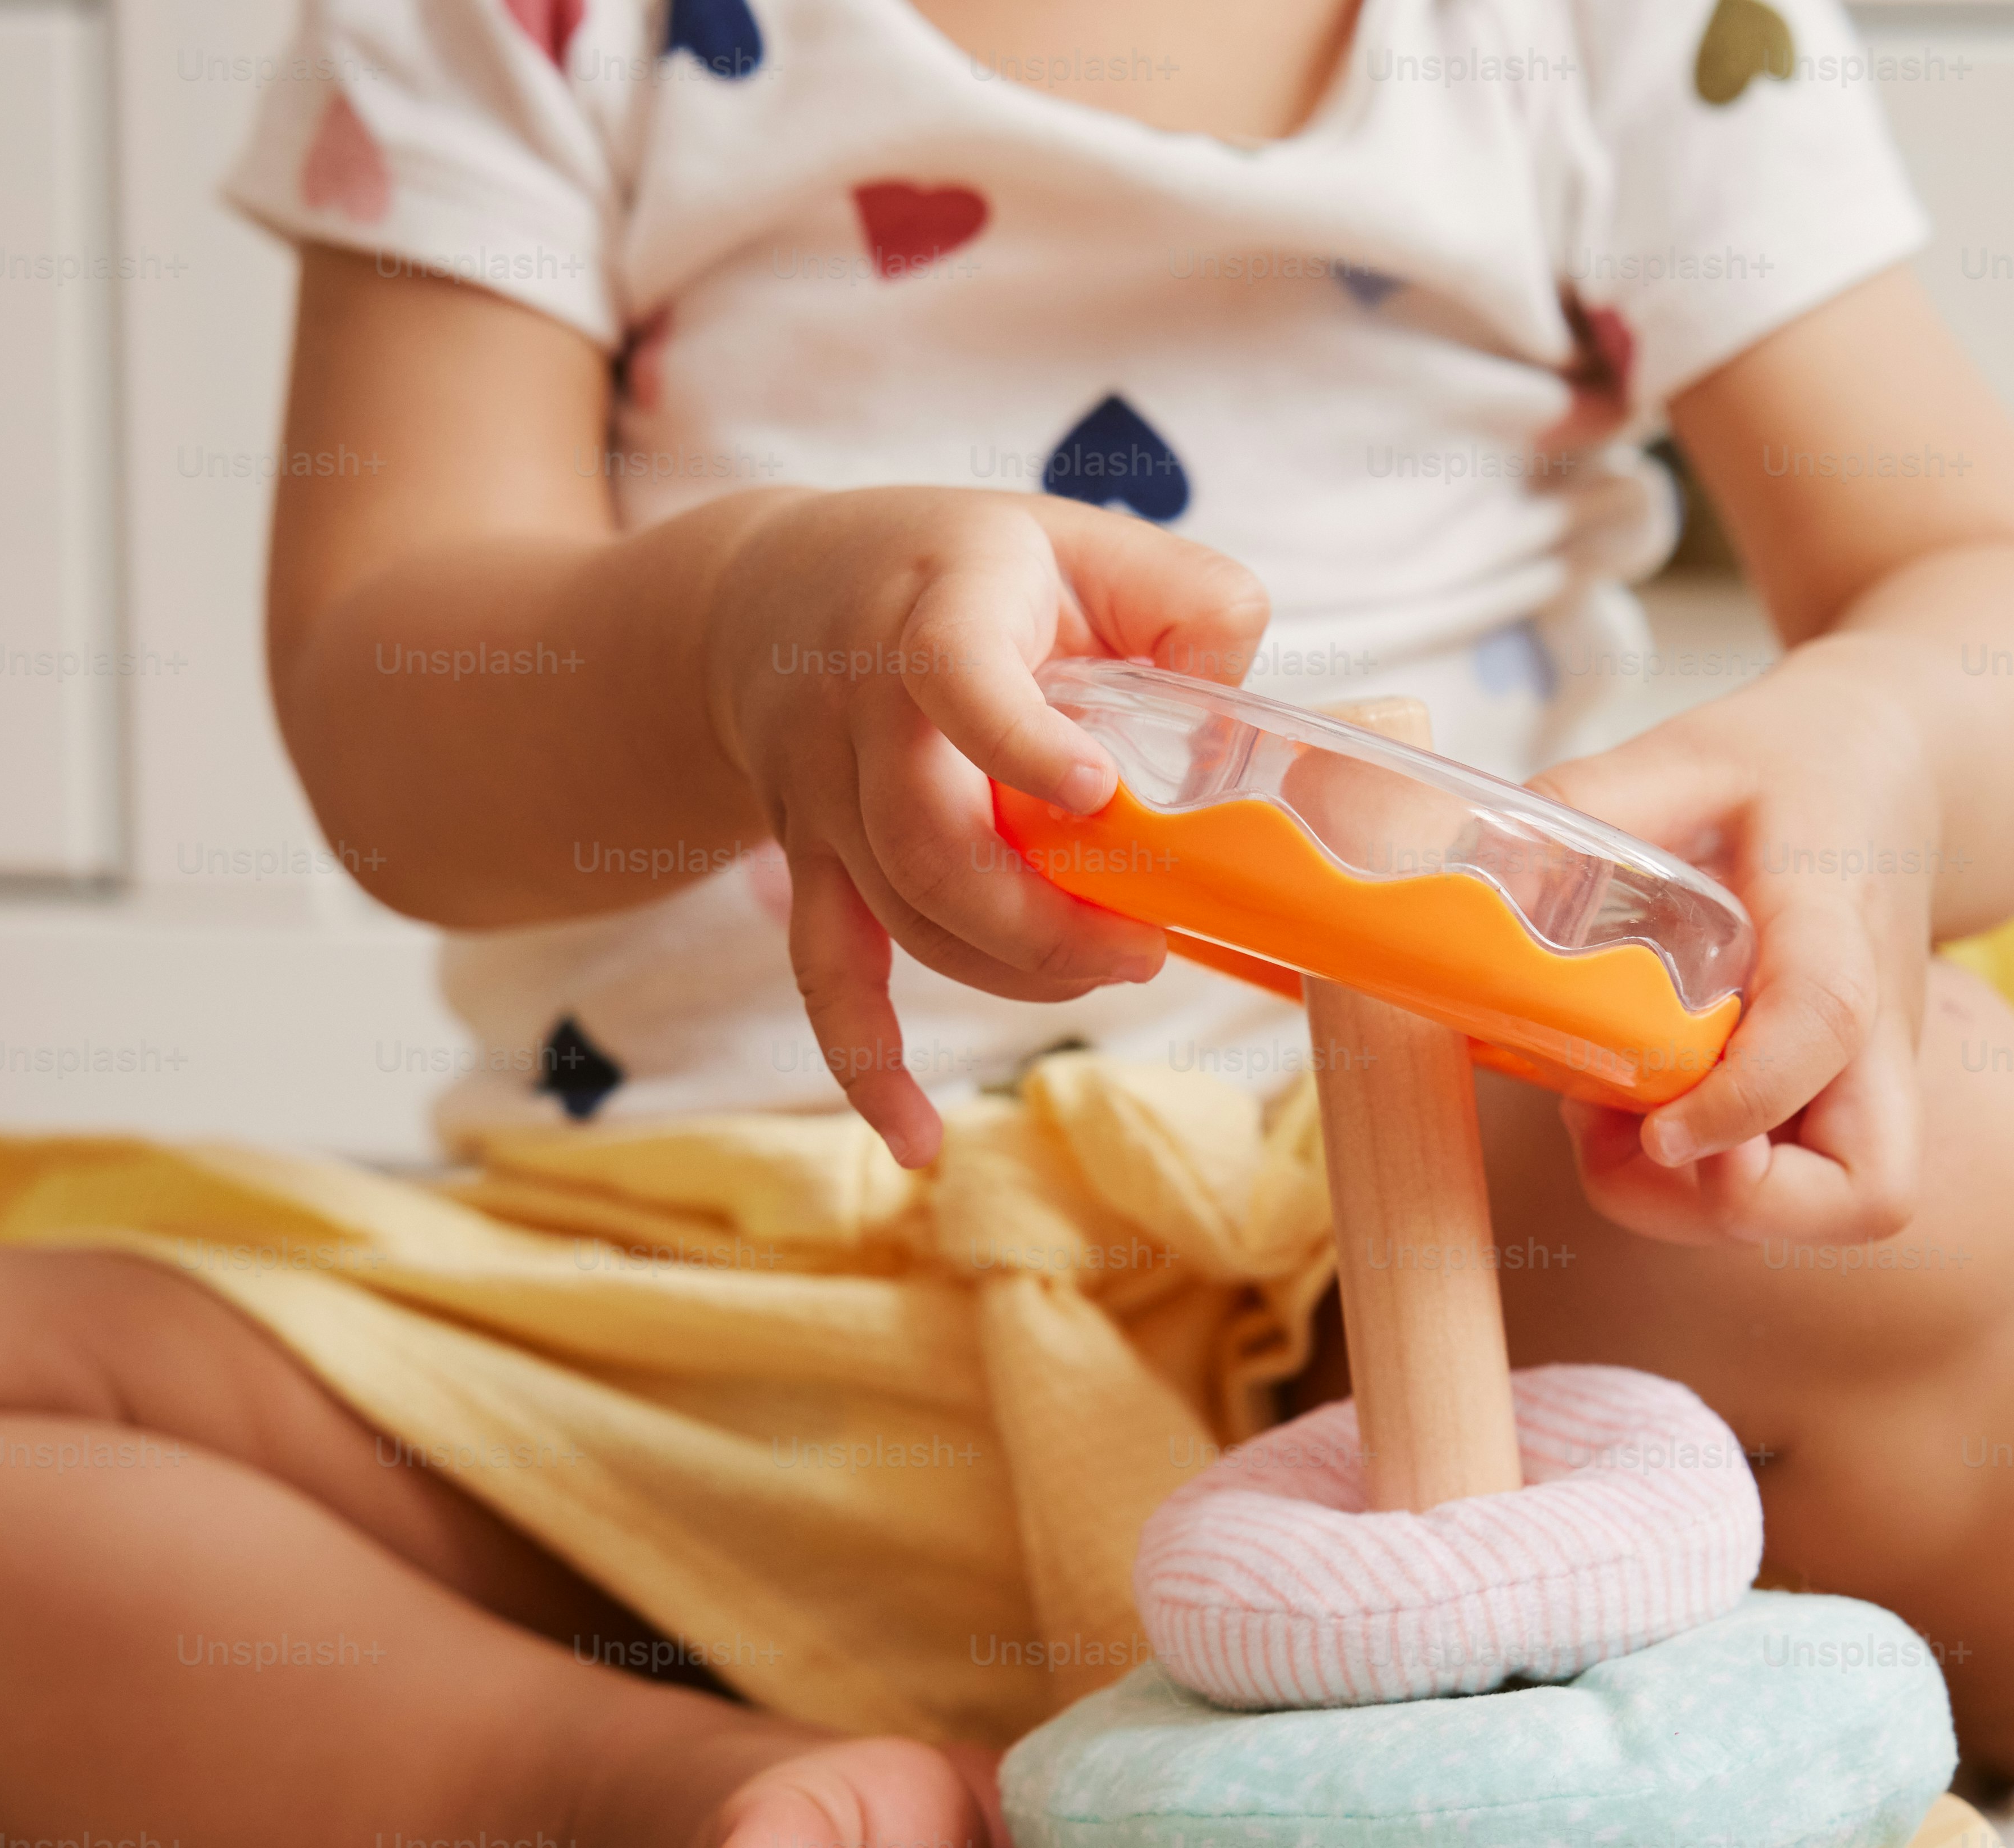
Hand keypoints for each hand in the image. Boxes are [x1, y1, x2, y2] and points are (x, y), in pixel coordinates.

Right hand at [703, 489, 1267, 1161]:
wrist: (772, 596)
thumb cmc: (961, 570)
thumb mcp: (1084, 540)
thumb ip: (1188, 605)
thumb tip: (1242, 714)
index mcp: (937, 613)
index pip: (958, 678)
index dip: (1018, 739)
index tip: (1093, 790)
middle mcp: (860, 713)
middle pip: (930, 845)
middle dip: (1047, 920)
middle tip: (1146, 942)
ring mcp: (824, 801)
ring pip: (908, 919)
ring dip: (1017, 973)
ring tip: (1111, 967)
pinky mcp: (813, 867)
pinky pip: (829, 978)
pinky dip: (867, 1066)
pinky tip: (916, 1141)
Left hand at [1523, 652, 1942, 1245]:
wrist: (1893, 771)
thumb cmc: (1794, 767)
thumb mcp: (1687, 751)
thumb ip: (1588, 804)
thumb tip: (1478, 876)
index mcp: (1839, 922)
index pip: (1821, 1025)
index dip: (1741, 1098)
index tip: (1655, 1127)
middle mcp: (1879, 1026)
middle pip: (1867, 1188)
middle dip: (1743, 1206)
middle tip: (1635, 1137)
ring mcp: (1869, 1078)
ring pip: (1834, 1209)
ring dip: (1709, 1205)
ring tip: (1616, 1124)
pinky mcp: (1843, 1103)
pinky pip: (1795, 1191)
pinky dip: (1711, 1189)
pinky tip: (1643, 1115)